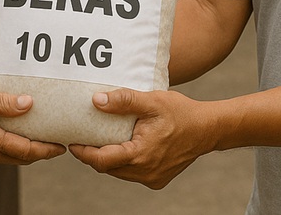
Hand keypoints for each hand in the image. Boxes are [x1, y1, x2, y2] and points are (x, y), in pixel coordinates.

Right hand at [0, 91, 66, 165]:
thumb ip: (4, 102)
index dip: (46, 150)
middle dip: (42, 152)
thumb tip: (29, 103)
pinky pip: (4, 155)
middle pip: (23, 158)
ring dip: (29, 151)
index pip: (26, 150)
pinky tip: (20, 136)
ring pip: (14, 158)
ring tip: (43, 139)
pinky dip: (16, 148)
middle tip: (58, 143)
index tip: (62, 147)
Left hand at [69, 88, 214, 189]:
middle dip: (93, 154)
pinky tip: (122, 144)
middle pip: (108, 167)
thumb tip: (96, 101)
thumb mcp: (151, 101)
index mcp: (141, 154)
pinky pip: (132, 172)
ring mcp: (152, 177)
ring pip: (119, 171)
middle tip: (82, 137)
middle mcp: (145, 172)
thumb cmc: (181, 112)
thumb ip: (124, 101)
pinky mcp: (157, 179)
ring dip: (109, 158)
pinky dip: (124, 161)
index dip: (83, 153)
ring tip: (99, 139)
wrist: (208, 129)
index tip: (71, 142)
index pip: (101, 160)